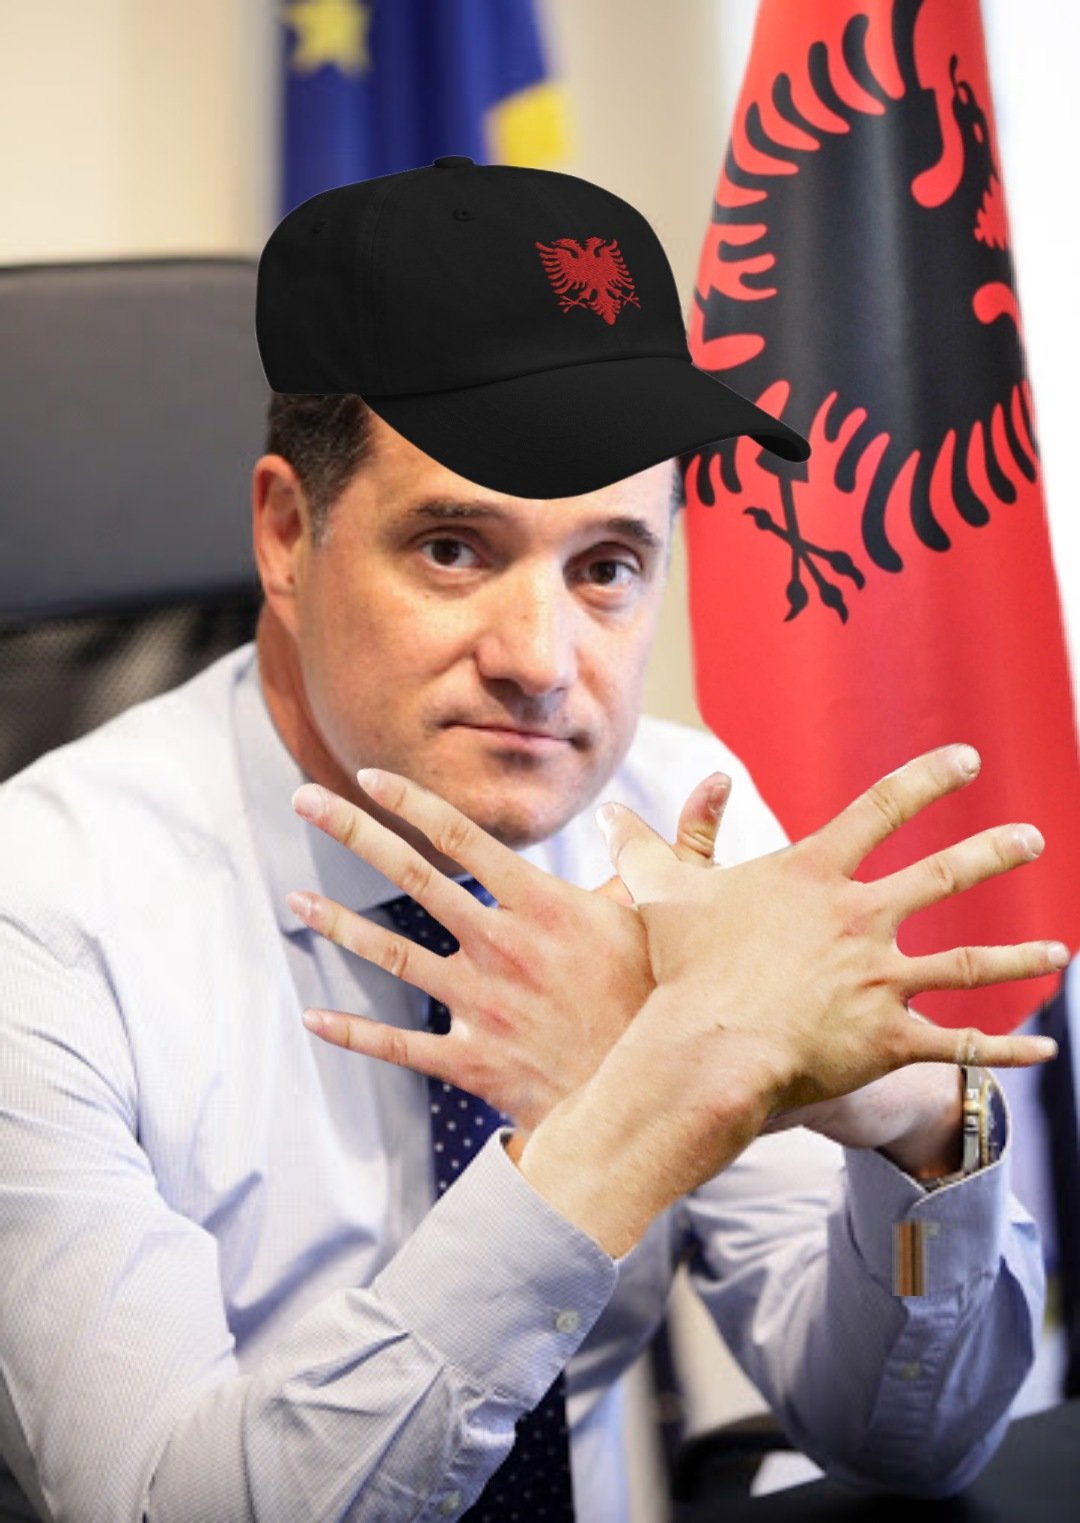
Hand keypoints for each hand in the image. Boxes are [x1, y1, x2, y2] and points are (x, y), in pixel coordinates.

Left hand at [287, 768, 730, 1132]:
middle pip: (412, 878)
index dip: (409, 801)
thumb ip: (681, 847)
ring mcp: (483, 1006)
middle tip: (304, 800)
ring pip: (393, 957)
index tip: (367, 775)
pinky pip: (401, 1048)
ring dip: (339, 926)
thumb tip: (715, 783)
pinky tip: (314, 1018)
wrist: (667, 1102)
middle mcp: (502, 946)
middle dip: (352, 833)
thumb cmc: (670, 1003)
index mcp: (544, 903)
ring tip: (293, 899)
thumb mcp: (678, 917)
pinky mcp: (475, 1065)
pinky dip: (354, 1035)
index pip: (461, 836)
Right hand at [516, 745, 1063, 1253]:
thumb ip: (642, 847)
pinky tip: (1044, 1055)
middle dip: (992, 853)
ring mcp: (881, 982)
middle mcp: (861, 920)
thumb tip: (607, 811)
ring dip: (1019, 957)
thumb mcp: (660, 894)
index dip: (927, 780)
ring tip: (1058, 951)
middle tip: (1031, 839)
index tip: (966, 760)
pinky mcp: (887, 1040)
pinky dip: (1003, 1051)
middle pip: (943, 878)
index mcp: (816, 876)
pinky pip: (958, 1046)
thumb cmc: (684, 967)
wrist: (709, 1046)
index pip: (882, 809)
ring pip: (968, 965)